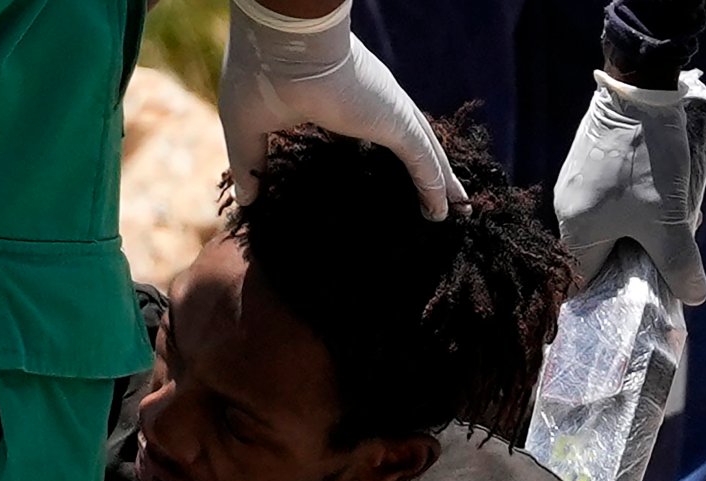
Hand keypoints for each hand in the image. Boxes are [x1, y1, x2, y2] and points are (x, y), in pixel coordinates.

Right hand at [220, 0, 463, 219]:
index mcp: (338, 102)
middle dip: (428, 168)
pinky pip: (425, 163)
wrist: (282, 43)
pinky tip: (445, 212)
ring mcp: (388, 113)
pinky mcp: (397, 123)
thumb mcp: (248, 127)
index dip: (378, 158)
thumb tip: (247, 197)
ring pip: (426, 153)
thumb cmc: (260, 73)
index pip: (368, 133)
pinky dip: (437, 187)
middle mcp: (372, 106)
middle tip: (442, 197)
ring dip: (444, 181)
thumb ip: (251, 162)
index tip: (380, 182)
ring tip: (458, 207)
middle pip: (410, 142)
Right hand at [554, 69, 705, 303]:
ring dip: (642, 228)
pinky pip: (610, 197)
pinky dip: (636, 202)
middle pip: (600, 252)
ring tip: (674, 216)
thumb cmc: (648, 159)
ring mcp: (576, 182)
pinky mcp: (589, 161)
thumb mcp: (669, 217)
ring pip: (609, 223)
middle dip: (637, 256)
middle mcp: (566, 209)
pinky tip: (662, 190)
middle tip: (671, 251)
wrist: (639, 88)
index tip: (642, 293)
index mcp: (576, 231)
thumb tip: (694, 297)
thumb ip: (680, 261)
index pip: (584, 282)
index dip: (613, 293)